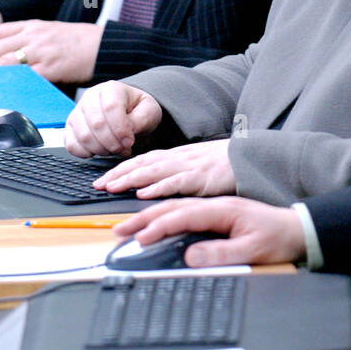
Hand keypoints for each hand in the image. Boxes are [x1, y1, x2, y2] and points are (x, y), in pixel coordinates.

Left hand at [0, 19, 101, 82]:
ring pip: (7, 59)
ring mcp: (43, 50)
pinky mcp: (53, 66)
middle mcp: (33, 34)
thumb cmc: (74, 43)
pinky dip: (12, 83)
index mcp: (30, 25)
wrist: (103, 46)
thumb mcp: (46, 33)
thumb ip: (25, 41)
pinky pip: (27, 75)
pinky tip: (3, 91)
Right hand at [64, 81, 161, 157]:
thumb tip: (126, 132)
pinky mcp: (71, 127)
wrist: (129, 111)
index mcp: (111, 89)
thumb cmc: (138, 110)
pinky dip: (86, 153)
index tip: (130, 142)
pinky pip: (71, 145)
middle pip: (96, 124)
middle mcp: (90, 97)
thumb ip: (140, 120)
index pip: (110, 108)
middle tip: (124, 149)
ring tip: (115, 149)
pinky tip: (100, 151)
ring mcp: (78, 112)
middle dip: (112, 143)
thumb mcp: (149, 111)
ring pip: (83, 136)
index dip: (121, 129)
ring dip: (101, 149)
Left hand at [101, 139, 235, 198]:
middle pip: (143, 164)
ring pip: (154, 171)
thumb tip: (153, 186)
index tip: (103, 179)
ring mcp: (190, 166)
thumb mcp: (196, 165)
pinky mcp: (202, 178)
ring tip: (113, 187)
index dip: (121, 169)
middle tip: (99, 185)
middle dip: (119, 174)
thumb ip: (176, 173)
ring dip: (131, 179)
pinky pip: (177, 182)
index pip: (143, 160)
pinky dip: (159, 187)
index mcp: (177, 156)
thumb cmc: (224, 164)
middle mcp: (179, 158)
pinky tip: (145, 193)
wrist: (251, 157)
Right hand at [111, 196, 305, 266]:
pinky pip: (182, 205)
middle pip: (173, 207)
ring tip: (127, 223)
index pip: (184, 216)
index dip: (161, 226)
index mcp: (224, 210)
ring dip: (148, 212)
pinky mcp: (215, 209)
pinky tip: (150, 215)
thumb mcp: (253, 251)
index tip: (142, 238)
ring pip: (175, 204)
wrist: (298, 228)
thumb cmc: (277, 239)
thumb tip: (190, 257)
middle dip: (144, 218)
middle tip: (120, 231)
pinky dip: (161, 208)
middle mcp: (216, 203)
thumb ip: (222, 254)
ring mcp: (215, 204)